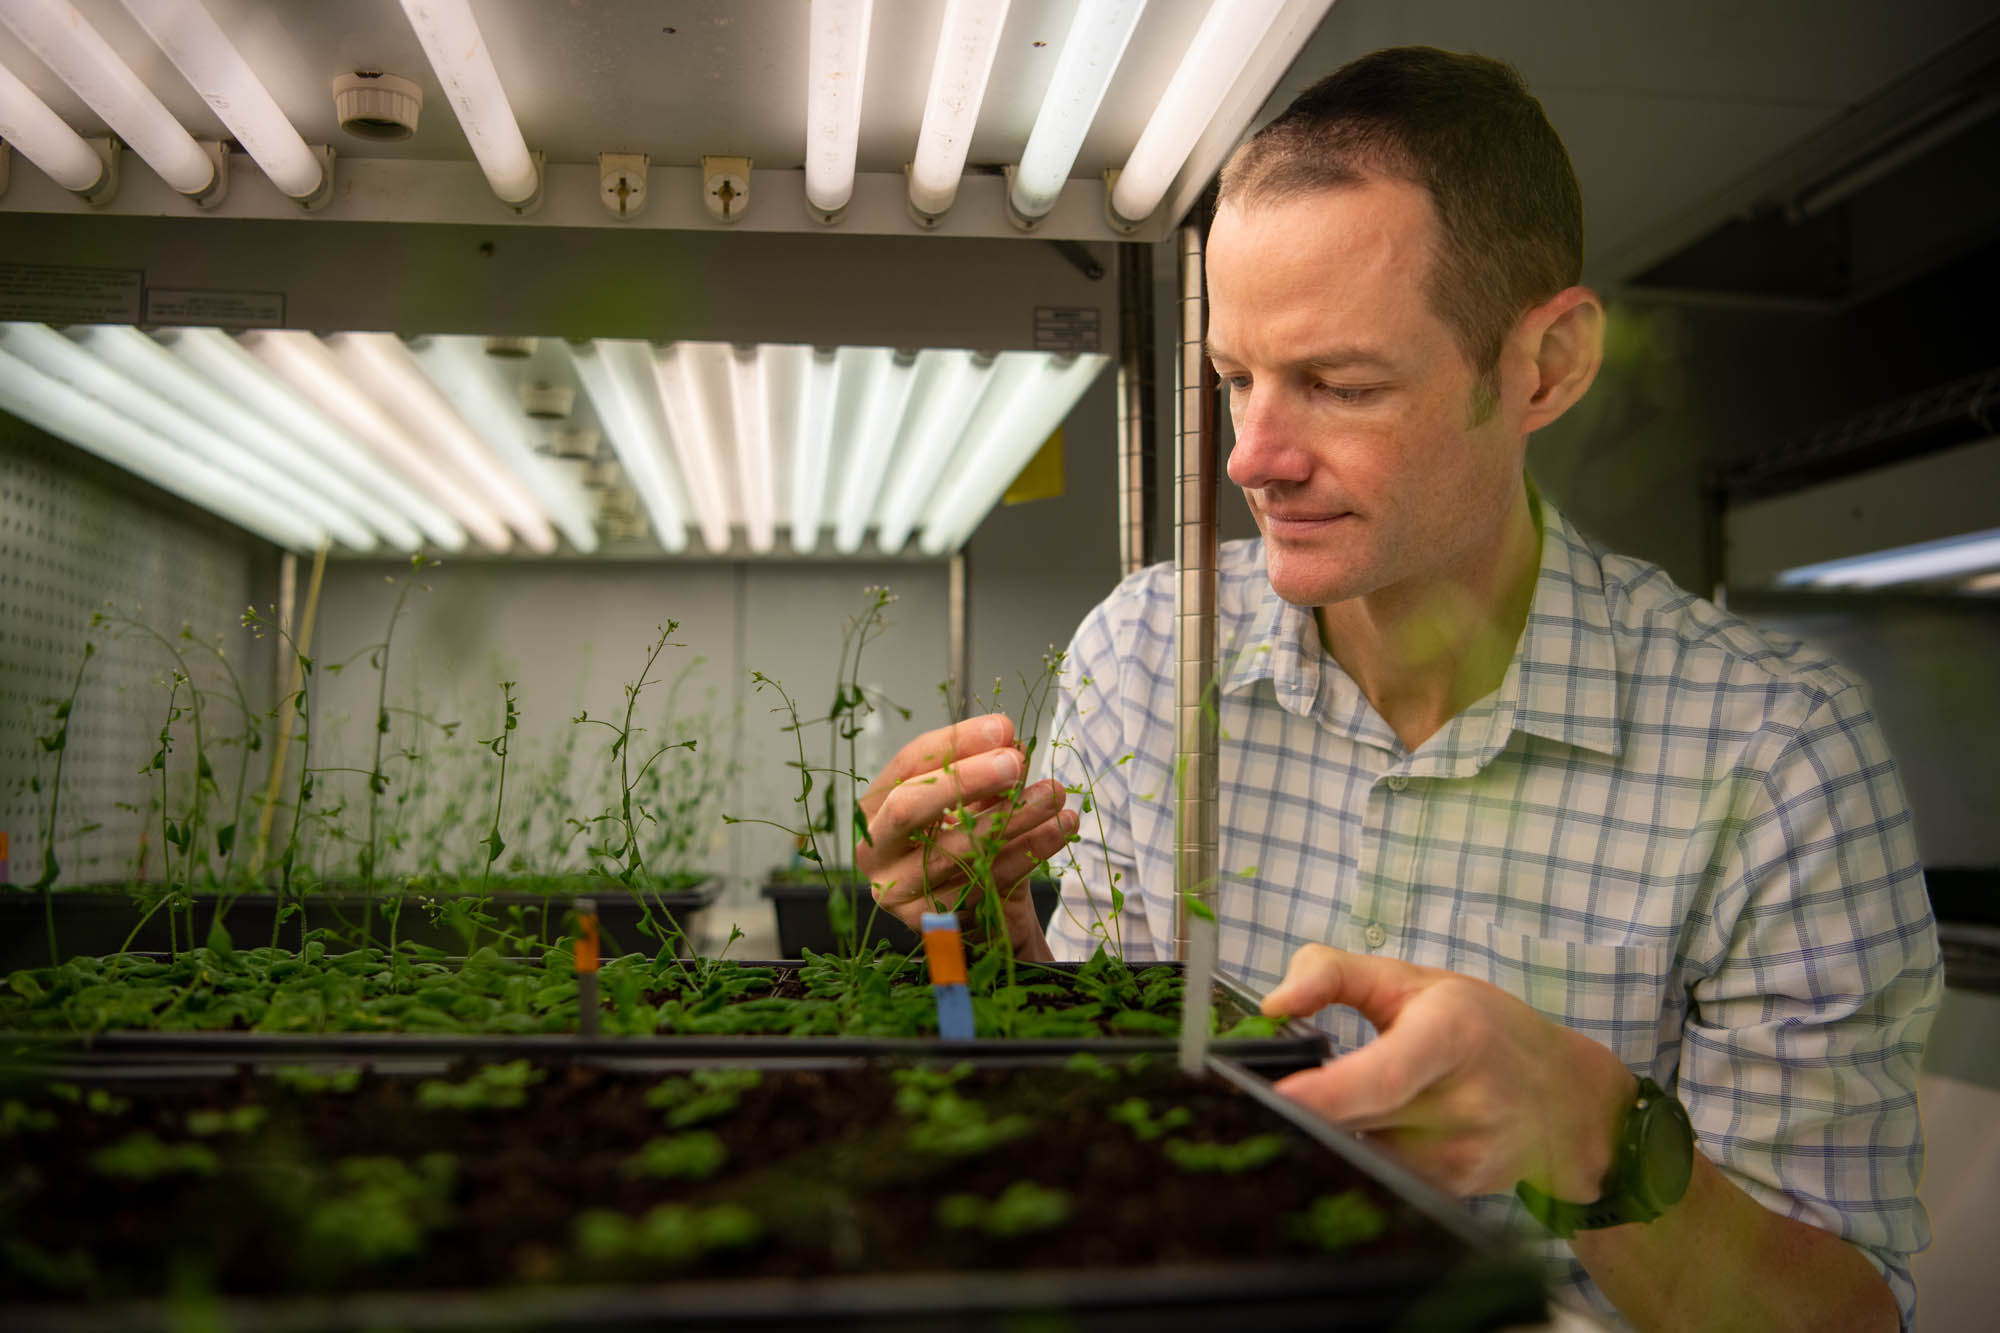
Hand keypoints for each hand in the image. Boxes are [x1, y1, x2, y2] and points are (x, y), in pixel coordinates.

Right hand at [855, 713, 1077, 958]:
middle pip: (910, 808)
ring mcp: (898, 890)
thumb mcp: (974, 804)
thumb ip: (985, 774)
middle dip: (966, 780)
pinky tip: (1058, 829)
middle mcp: (875, 850)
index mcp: (876, 808)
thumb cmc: (968, 849)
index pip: (907, 766)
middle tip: (1014, 763)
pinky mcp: (932, 921)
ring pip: (956, 849)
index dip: (954, 743)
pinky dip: (1027, 853)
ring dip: (1011, 817)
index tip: (1002, 729)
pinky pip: (984, 881)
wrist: (983, 920)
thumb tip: (1009, 741)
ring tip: (1053, 794)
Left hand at [1260, 944, 1635, 1200]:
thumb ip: (1332, 973)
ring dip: (1332, 1131)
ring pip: (1363, 1151)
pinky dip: (1357, 1150)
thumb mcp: (1412, 979)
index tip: (1279, 1095)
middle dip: (1306, 1108)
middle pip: (1361, 1120)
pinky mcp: (1455, 1191)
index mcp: (1453, 1036)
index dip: (1330, 1093)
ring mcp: (1464, 1157)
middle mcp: (1466, 1104)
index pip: (1385, 1076)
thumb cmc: (1483, 1026)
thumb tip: (1273, 1004)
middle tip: (1265, 1090)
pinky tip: (1363, 1129)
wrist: (1567, 1097)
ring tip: (1330, 1102)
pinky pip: (1381, 1173)